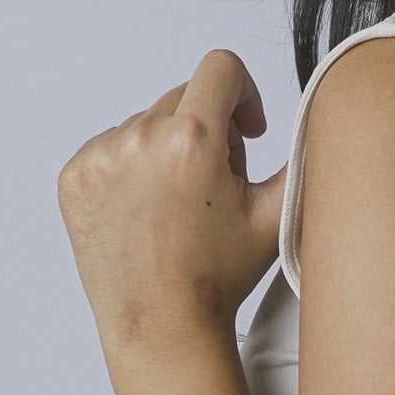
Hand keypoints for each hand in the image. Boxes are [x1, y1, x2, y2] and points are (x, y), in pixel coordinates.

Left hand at [58, 48, 285, 354]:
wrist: (161, 325)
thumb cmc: (216, 278)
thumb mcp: (277, 216)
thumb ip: (304, 159)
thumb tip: (319, 124)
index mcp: (193, 140)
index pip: (221, 68)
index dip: (243, 95)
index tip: (244, 130)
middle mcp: (141, 139)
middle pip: (184, 98)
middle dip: (208, 131)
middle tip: (215, 186)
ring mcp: (101, 156)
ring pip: (146, 123)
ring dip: (167, 149)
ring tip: (178, 204)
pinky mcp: (75, 176)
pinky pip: (111, 147)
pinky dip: (131, 169)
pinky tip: (146, 210)